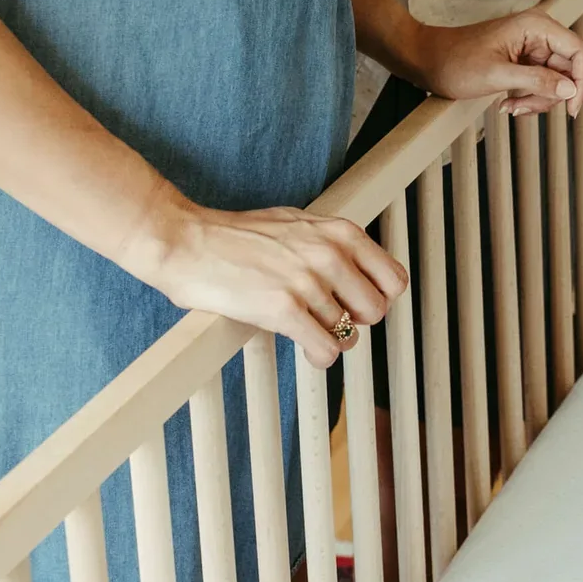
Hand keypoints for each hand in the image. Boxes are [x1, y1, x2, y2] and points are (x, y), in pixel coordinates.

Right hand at [131, 197, 407, 367]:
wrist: (187, 242)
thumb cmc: (237, 235)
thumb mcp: (299, 224)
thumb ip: (333, 245)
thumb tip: (361, 274)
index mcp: (340, 232)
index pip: (394, 280)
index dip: (377, 297)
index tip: (356, 303)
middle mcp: (330, 255)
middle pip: (375, 312)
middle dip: (354, 322)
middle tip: (327, 318)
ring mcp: (308, 282)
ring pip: (348, 335)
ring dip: (328, 338)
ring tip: (304, 327)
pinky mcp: (284, 309)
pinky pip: (326, 351)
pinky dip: (318, 356)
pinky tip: (303, 347)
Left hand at [414, 8, 582, 117]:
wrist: (430, 60)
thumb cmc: (455, 60)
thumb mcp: (497, 74)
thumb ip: (537, 81)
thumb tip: (571, 90)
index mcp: (537, 26)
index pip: (580, 51)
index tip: (571, 108)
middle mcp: (540, 33)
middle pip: (570, 70)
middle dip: (551, 96)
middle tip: (523, 108)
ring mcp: (534, 47)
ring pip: (557, 82)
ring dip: (538, 100)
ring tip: (510, 107)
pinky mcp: (526, 61)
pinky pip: (542, 84)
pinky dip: (530, 98)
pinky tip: (508, 103)